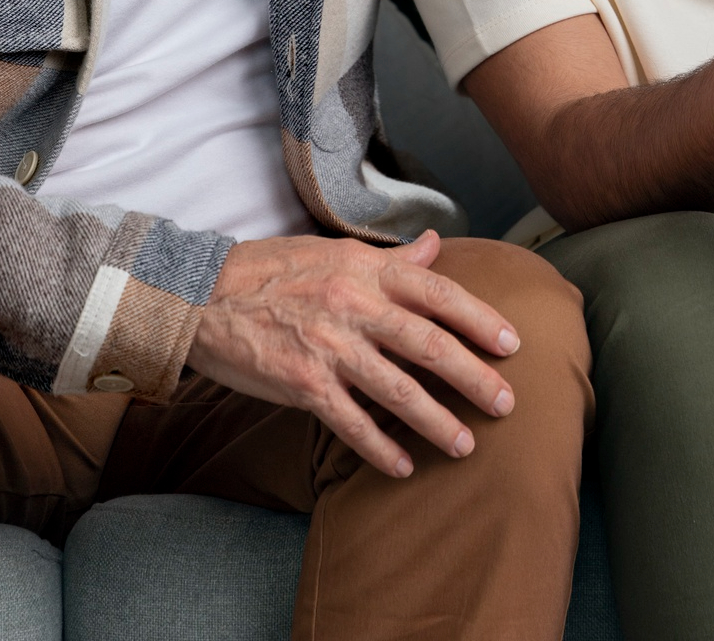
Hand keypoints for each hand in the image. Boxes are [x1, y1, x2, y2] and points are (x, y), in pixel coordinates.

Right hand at [188, 230, 519, 478]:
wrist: (202, 295)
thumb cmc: (272, 269)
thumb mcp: (334, 250)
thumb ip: (388, 258)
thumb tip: (434, 247)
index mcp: (366, 269)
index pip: (437, 292)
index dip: (479, 319)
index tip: (512, 343)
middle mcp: (354, 305)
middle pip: (429, 344)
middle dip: (473, 377)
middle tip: (507, 403)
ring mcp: (329, 347)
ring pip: (398, 389)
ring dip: (437, 421)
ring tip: (466, 444)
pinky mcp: (302, 384)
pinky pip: (350, 423)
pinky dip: (379, 448)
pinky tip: (403, 467)